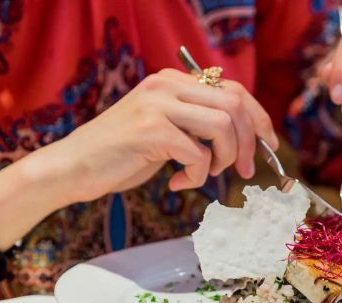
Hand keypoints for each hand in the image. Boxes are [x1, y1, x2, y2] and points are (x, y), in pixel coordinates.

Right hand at [0, 68, 277, 255]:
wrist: (72, 167)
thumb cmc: (118, 155)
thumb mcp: (163, 130)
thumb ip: (195, 123)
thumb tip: (243, 136)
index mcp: (171, 80)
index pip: (232, 89)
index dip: (258, 117)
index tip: (269, 145)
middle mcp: (166, 85)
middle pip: (234, 104)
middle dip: (249, 141)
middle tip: (246, 171)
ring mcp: (158, 105)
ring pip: (222, 126)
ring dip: (225, 158)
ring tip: (206, 176)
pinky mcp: (151, 131)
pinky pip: (198, 154)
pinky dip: (197, 176)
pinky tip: (176, 183)